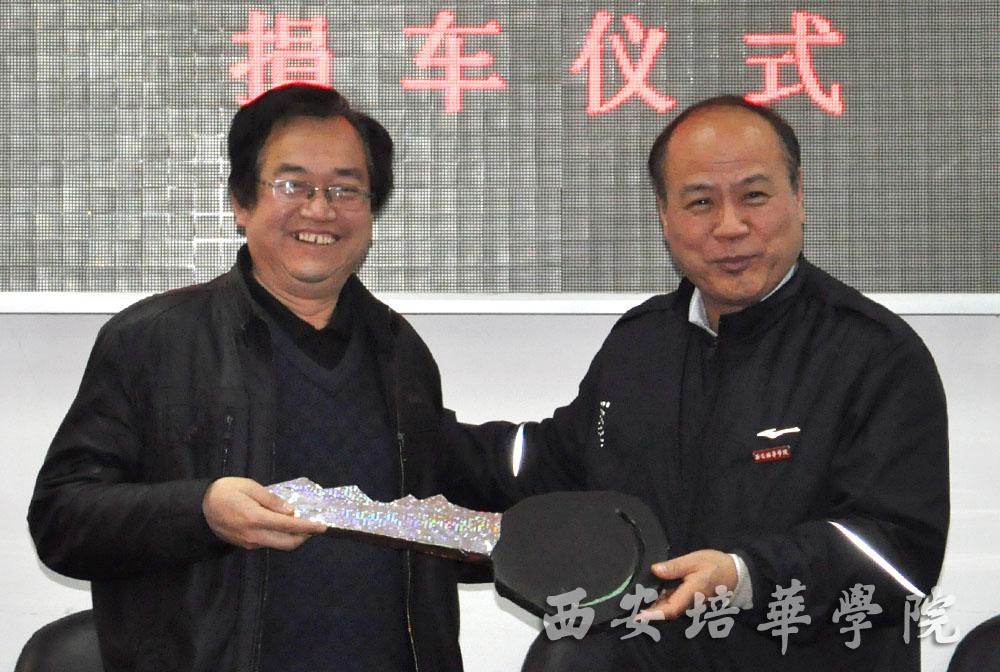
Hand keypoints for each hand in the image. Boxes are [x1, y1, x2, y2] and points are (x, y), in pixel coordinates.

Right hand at [202, 477, 327, 550]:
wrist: (199, 507)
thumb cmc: (225, 491)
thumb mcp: (249, 487)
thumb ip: (271, 500)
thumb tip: (290, 511)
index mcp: (255, 518)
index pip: (289, 525)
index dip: (308, 527)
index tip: (323, 526)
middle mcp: (254, 535)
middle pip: (287, 543)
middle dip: (304, 536)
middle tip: (314, 526)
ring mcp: (249, 542)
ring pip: (278, 544)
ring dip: (292, 537)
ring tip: (300, 523)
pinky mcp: (245, 545)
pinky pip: (268, 543)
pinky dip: (280, 536)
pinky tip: (282, 525)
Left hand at [639, 549, 737, 620]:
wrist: (734, 573)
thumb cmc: (714, 565)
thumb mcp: (694, 560)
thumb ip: (675, 567)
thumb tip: (655, 570)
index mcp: (691, 594)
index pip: (670, 609)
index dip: (653, 614)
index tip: (637, 618)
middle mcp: (689, 603)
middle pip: (666, 612)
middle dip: (648, 612)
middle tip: (627, 609)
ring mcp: (689, 603)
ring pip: (668, 608)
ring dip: (652, 607)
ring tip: (632, 602)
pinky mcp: (688, 600)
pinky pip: (672, 603)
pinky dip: (660, 601)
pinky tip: (647, 594)